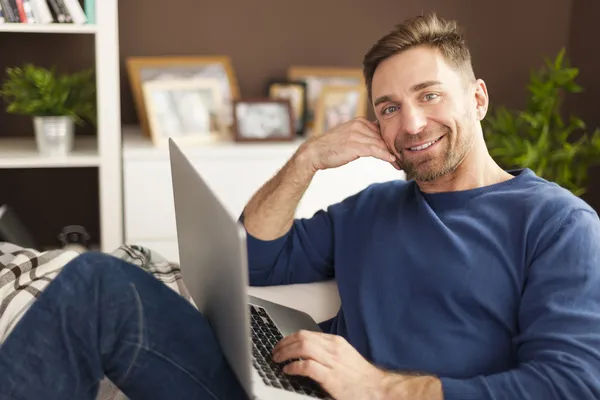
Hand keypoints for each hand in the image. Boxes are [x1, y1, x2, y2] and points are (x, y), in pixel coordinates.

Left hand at [272, 330, 388, 399]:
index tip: (281, 344)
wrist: (377, 389)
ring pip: (302, 348)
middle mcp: (333, 348)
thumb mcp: (344, 356)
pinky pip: (306, 366)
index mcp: (335, 342)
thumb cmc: (360, 376)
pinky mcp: (330, 377)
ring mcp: (332, 362)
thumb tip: (308, 352)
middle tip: (275, 351)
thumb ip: (327, 352)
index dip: (289, 338)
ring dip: (285, 353)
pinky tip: (288, 370)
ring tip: (277, 359)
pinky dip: (293, 366)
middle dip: (284, 343)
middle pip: (301, 337)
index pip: (306, 334)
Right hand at [298, 117, 395, 172]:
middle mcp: (360, 125)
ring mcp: (357, 134)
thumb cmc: (331, 147)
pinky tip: (393, 161)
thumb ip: (363, 137)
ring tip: (401, 164)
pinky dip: (385, 155)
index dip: (392, 142)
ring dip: (393, 155)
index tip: (401, 151)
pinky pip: (375, 150)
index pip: (382, 131)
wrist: (314, 152)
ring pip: (381, 144)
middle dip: (395, 149)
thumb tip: (377, 144)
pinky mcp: (354, 144)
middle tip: (405, 159)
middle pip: (383, 137)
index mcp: (360, 121)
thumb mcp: (349, 137)